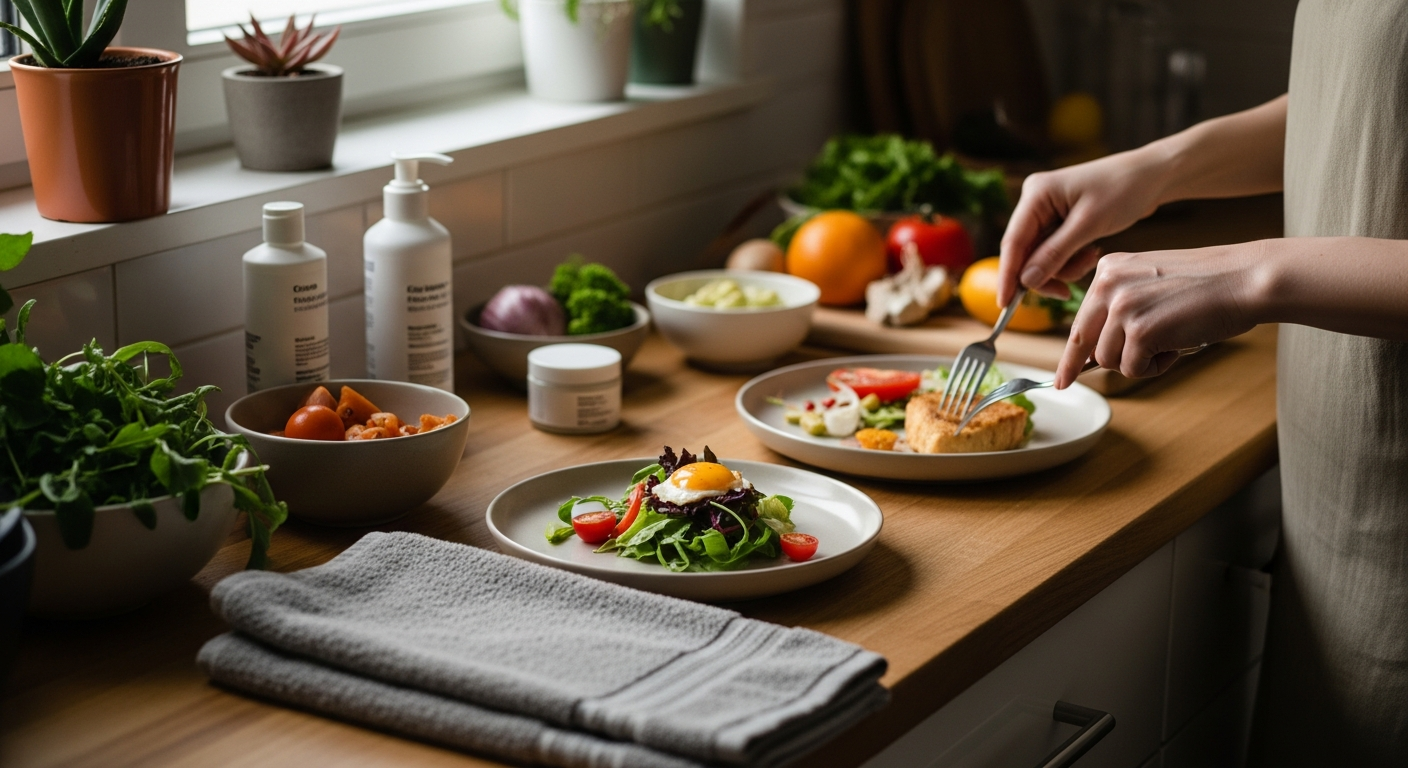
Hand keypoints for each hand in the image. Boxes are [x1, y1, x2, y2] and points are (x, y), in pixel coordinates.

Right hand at [998, 149, 1170, 305]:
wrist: (1151, 176)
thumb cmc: (1123, 190)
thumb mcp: (1089, 224)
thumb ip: (1055, 254)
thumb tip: (1026, 282)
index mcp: (1036, 194)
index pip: (1013, 242)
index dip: (1008, 275)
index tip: (1005, 304)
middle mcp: (1035, 202)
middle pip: (1025, 253)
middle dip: (1047, 273)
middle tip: (1067, 292)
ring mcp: (1046, 212)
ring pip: (1041, 257)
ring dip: (1064, 267)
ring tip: (1090, 258)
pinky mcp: (1059, 221)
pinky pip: (1055, 252)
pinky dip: (1071, 260)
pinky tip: (1091, 251)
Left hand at [1054, 243, 1263, 387]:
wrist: (1245, 278)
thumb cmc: (1207, 285)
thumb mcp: (1151, 282)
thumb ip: (1121, 306)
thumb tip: (1094, 352)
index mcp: (1108, 269)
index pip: (1080, 318)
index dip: (1069, 352)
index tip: (1060, 375)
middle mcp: (1107, 284)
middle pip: (1084, 343)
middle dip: (1079, 367)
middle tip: (1066, 384)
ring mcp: (1122, 307)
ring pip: (1108, 360)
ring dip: (1138, 362)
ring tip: (1169, 342)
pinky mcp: (1140, 330)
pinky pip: (1132, 368)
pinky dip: (1155, 367)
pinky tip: (1177, 346)